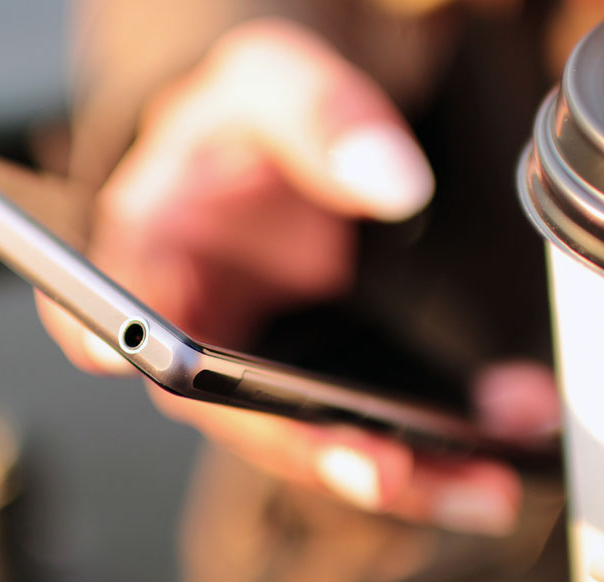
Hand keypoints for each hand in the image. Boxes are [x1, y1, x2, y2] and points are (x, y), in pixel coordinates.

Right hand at [40, 18, 556, 534]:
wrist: (284, 147)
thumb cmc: (249, 120)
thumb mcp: (279, 80)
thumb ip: (324, 117)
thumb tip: (392, 183)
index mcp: (150, 243)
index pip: (105, 303)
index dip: (112, 340)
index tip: (138, 361)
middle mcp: (189, 322)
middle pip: (225, 410)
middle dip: (307, 448)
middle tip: (385, 468)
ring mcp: (247, 364)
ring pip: (303, 442)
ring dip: (393, 472)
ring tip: (479, 479)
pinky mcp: (302, 385)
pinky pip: (354, 431)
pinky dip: (428, 447)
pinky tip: (498, 439)